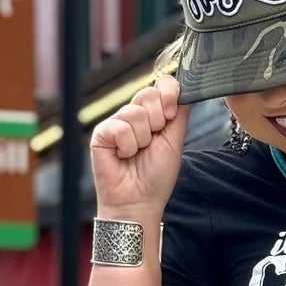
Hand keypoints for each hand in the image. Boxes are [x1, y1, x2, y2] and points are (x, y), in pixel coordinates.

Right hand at [89, 74, 189, 219]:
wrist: (139, 201)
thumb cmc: (156, 176)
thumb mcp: (175, 141)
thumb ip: (180, 114)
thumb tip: (185, 87)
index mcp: (153, 114)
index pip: (162, 84)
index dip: (169, 93)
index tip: (171, 115)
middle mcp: (134, 114)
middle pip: (149, 94)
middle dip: (158, 122)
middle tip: (152, 143)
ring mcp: (116, 122)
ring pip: (135, 112)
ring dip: (142, 139)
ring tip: (136, 154)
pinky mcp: (101, 133)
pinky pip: (120, 127)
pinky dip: (127, 146)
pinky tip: (123, 156)